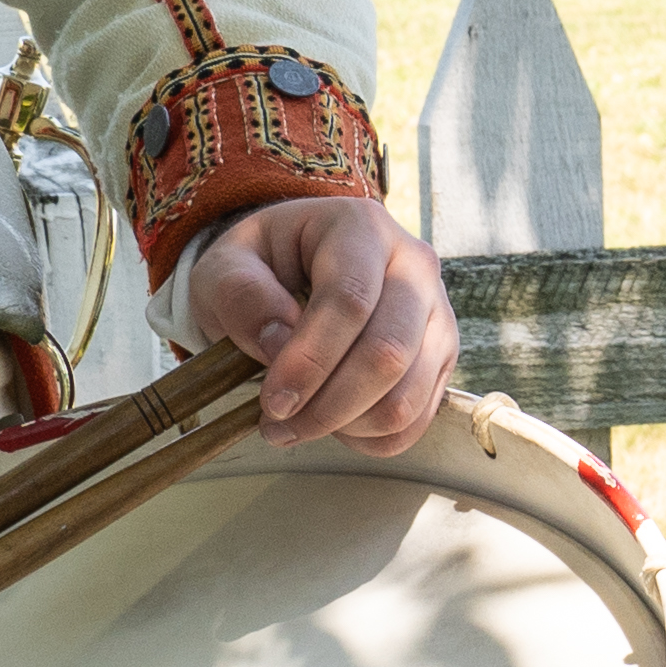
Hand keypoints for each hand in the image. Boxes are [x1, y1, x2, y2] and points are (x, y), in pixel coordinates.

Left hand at [176, 194, 454, 448]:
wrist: (292, 271)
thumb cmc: (258, 267)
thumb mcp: (225, 268)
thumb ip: (242, 297)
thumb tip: (279, 346)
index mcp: (361, 228)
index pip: (350, 300)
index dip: (310, 359)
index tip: (272, 402)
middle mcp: (414, 265)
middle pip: (388, 352)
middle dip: (328, 405)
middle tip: (275, 425)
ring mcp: (436, 314)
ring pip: (407, 394)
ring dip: (346, 426)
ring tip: (297, 426)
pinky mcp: (440, 357)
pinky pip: (416, 419)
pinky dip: (371, 438)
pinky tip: (332, 424)